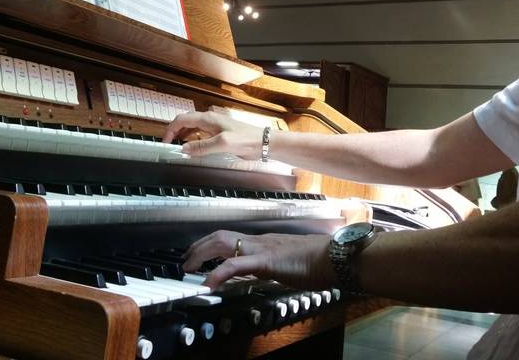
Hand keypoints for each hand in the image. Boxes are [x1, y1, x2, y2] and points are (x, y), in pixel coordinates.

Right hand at [163, 111, 264, 159]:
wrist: (262, 142)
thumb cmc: (246, 139)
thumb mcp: (222, 144)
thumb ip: (202, 146)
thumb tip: (184, 149)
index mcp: (208, 119)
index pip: (182, 119)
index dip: (171, 129)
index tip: (165, 141)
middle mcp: (210, 120)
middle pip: (186, 122)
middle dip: (175, 132)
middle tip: (169, 144)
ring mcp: (215, 126)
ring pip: (193, 128)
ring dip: (184, 136)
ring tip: (178, 147)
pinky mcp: (220, 134)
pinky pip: (201, 135)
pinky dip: (193, 140)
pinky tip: (194, 148)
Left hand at [183, 229, 334, 290]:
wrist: (332, 256)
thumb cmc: (316, 261)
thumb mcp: (286, 264)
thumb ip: (271, 266)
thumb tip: (262, 272)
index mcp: (263, 242)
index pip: (230, 237)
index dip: (209, 243)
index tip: (197, 253)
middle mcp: (259, 241)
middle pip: (220, 235)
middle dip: (199, 246)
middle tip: (185, 261)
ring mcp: (261, 248)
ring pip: (224, 242)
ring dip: (202, 254)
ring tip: (190, 268)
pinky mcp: (266, 261)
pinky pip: (236, 265)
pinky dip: (219, 273)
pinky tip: (209, 284)